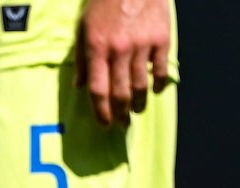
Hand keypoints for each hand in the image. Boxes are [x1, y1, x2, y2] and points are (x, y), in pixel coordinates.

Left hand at [76, 0, 171, 127]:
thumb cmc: (104, 2)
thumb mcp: (84, 26)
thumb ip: (81, 57)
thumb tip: (79, 85)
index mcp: (97, 48)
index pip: (98, 90)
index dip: (101, 112)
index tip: (105, 124)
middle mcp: (119, 50)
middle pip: (120, 93)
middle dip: (121, 114)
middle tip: (122, 124)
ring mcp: (142, 45)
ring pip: (141, 85)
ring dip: (139, 103)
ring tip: (137, 110)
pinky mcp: (161, 38)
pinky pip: (161, 69)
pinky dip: (159, 84)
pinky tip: (156, 90)